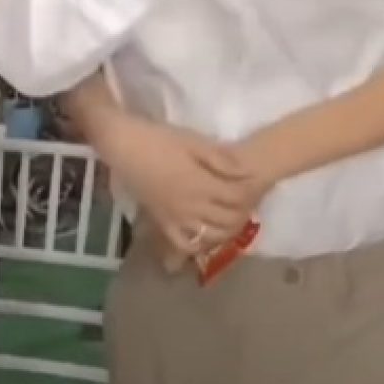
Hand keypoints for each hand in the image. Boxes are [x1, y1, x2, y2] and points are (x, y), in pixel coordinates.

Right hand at [98, 113, 267, 253]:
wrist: (125, 147)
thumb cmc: (161, 139)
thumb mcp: (195, 142)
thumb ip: (222, 159)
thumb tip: (247, 171)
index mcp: (201, 185)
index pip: (236, 198)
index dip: (251, 194)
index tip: (258, 186)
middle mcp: (191, 208)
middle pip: (227, 220)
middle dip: (243, 212)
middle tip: (250, 201)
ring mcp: (176, 218)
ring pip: (209, 235)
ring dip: (226, 230)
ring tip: (234, 218)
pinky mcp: (162, 222)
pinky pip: (183, 243)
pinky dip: (198, 245)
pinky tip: (206, 236)